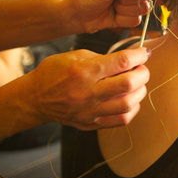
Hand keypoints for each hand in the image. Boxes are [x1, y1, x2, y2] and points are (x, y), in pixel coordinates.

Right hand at [28, 47, 149, 128]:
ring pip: (128, 104)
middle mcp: (88, 92)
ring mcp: (90, 111)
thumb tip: (125, 59)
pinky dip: (132, 109)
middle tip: (142, 68)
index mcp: (84, 71)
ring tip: (138, 84)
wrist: (35, 98)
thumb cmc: (53, 72)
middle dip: (143, 73)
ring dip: (140, 92)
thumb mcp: (74, 55)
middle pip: (128, 84)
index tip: (143, 53)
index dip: (138, 56)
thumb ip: (100, 57)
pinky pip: (121, 120)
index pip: (121, 62)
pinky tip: (130, 99)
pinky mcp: (91, 123)